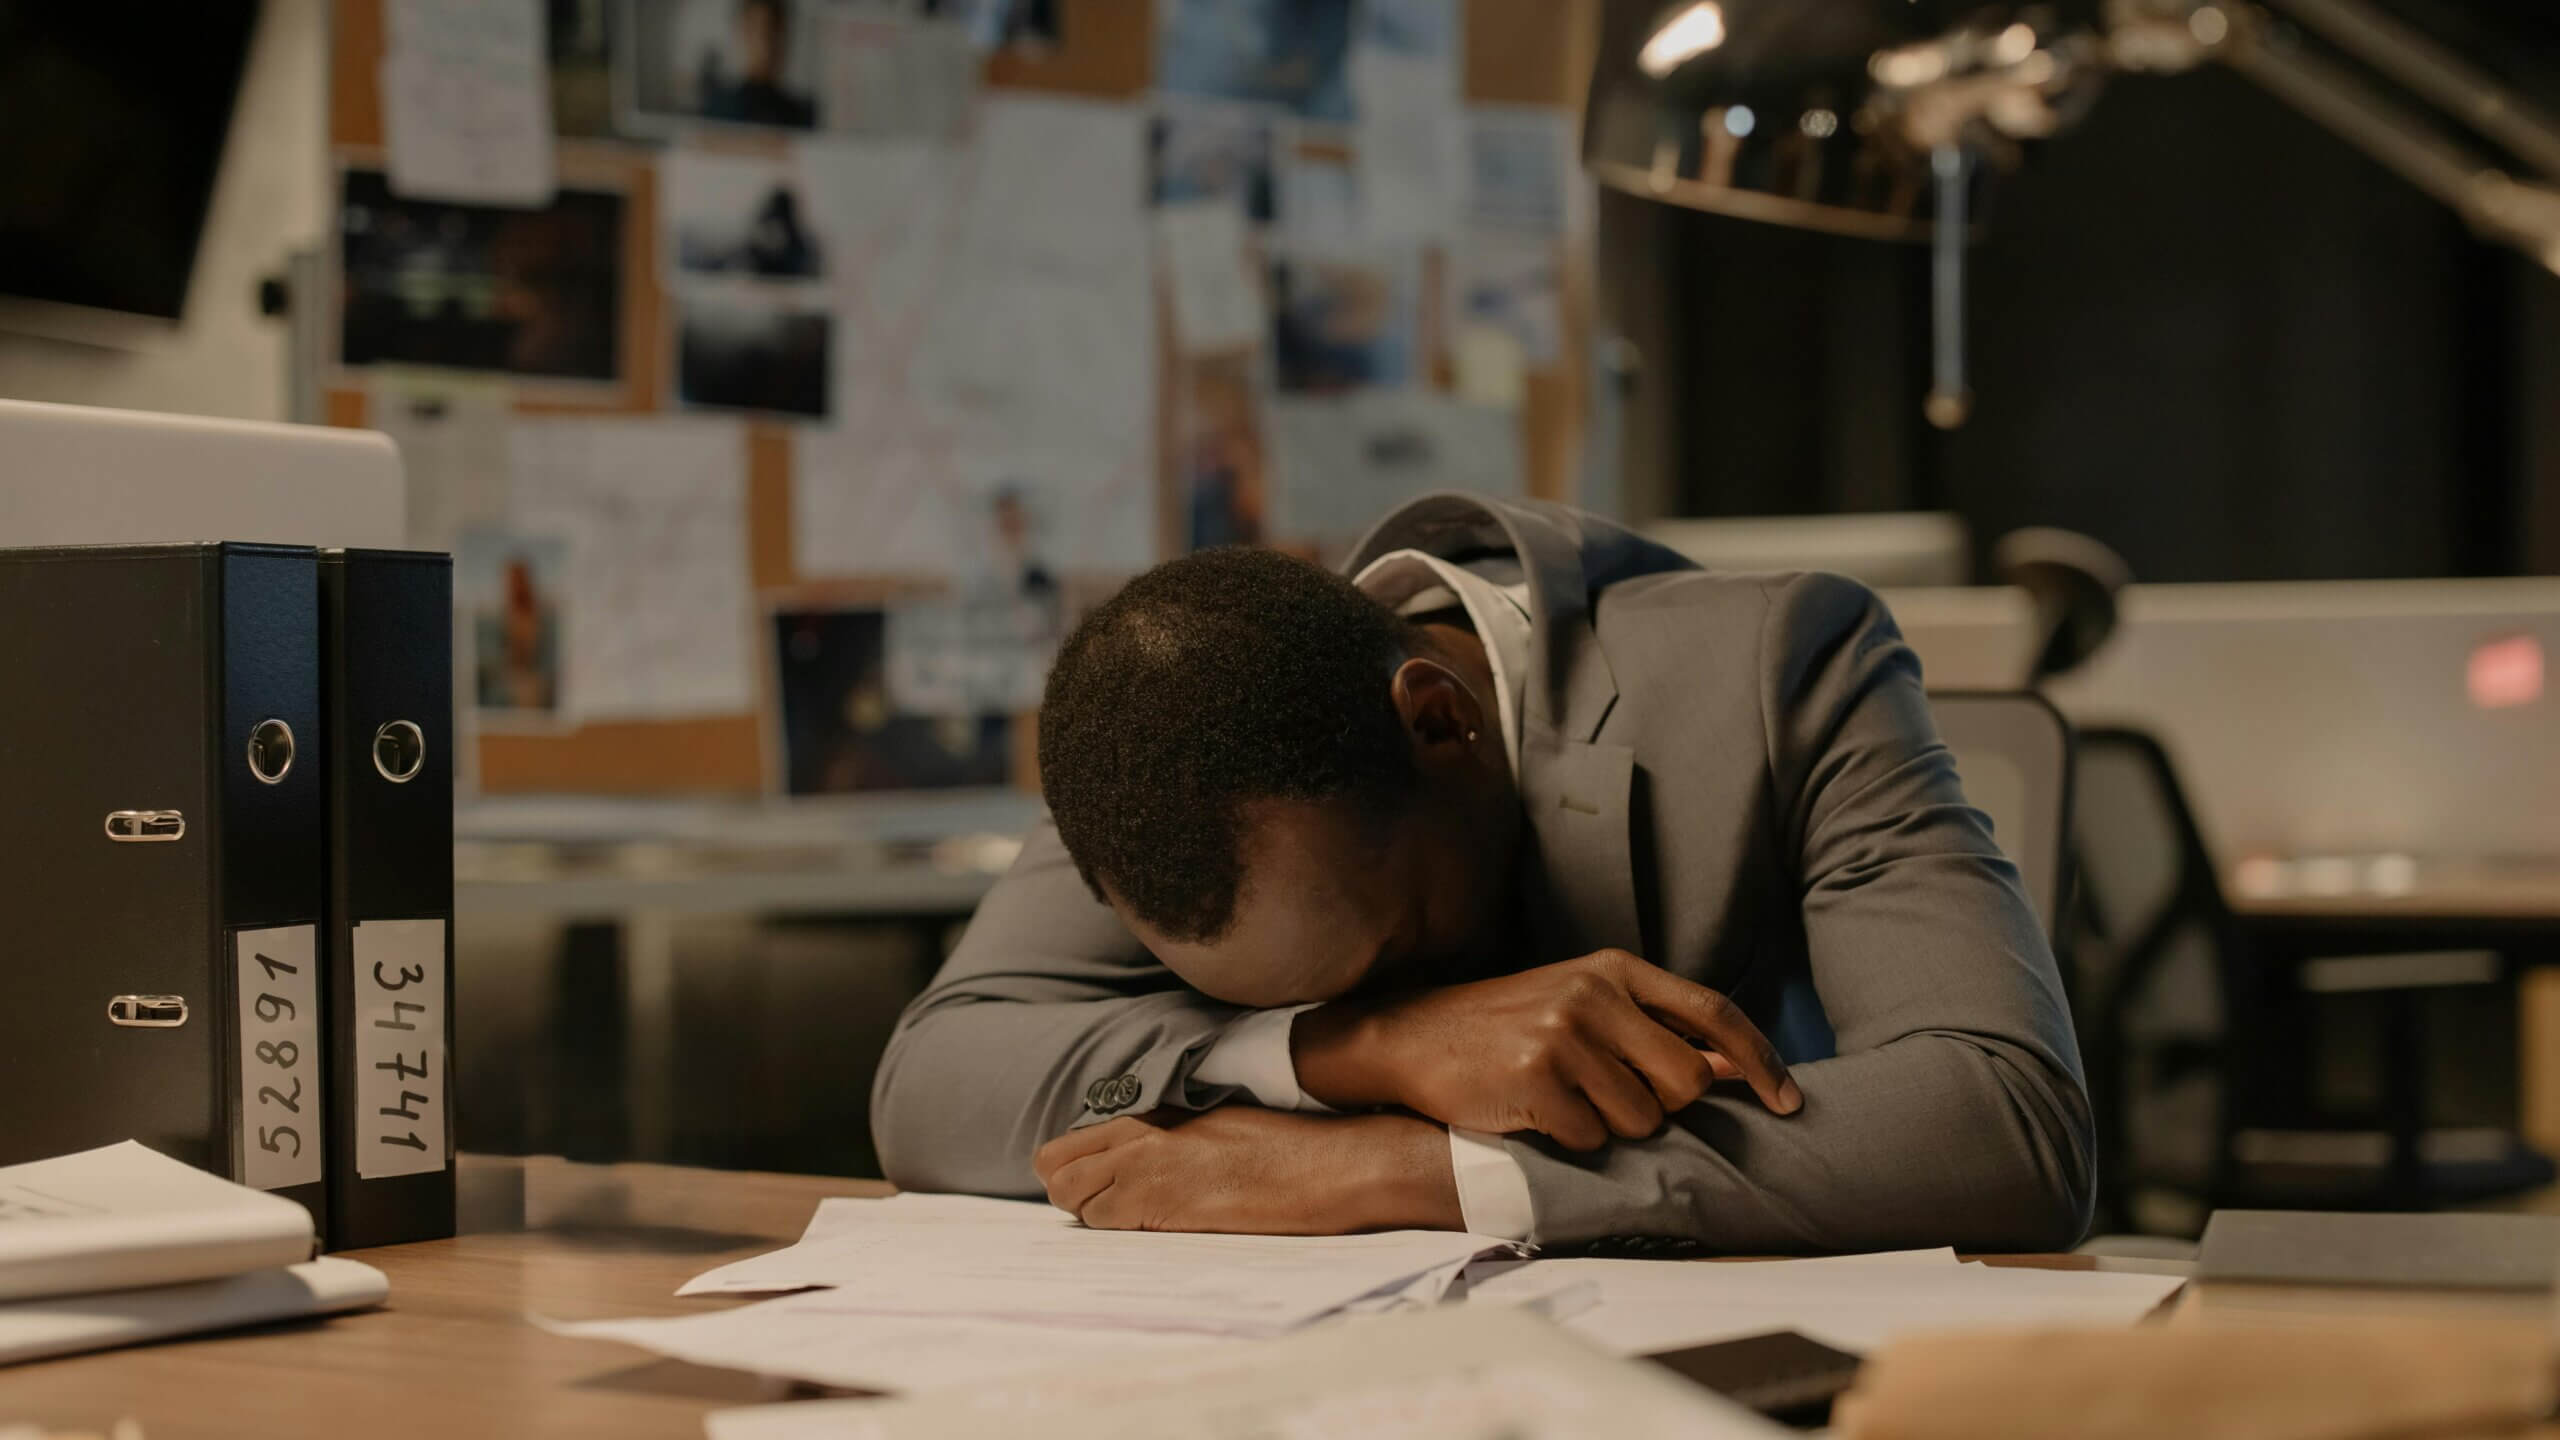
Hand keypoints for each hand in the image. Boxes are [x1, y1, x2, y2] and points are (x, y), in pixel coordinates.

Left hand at [1032, 1106, 1460, 1233]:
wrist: (1332, 1163)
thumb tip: (1145, 1159)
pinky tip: (1153, 1229)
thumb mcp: (1222, 1123)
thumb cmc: (1290, 1149)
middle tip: (1110, 1210)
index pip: (1074, 1140)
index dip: (1077, 1170)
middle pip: (1056, 1166)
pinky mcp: (1164, 1198)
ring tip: (1136, 1220)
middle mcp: (1143, 1132)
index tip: (1100, 1190)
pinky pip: (1102, 1218)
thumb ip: (1175, 1135)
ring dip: (1091, 1212)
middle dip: (1071, 1191)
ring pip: (1070, 1194)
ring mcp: (1149, 1164)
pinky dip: (1113, 1228)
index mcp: (1159, 1111)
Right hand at [1293, 949, 1801, 1150]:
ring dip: (1612, 1127)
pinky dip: (1570, 1141)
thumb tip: (1735, 1068)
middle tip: (1614, 1098)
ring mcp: (1562, 1036)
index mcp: (1613, 969)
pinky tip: (1534, 1113)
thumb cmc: (1507, 1026)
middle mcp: (1593, 995)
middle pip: (1688, 1082)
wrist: (1411, 1035)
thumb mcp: (1583, 1004)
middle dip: (1664, 1106)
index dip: (1760, 1061)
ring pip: (1642, 1120)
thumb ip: (1655, 1028)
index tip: (1790, 1102)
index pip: (1715, 1012)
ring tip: (1565, 1100)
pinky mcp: (1534, 1080)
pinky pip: (1592, 1140)